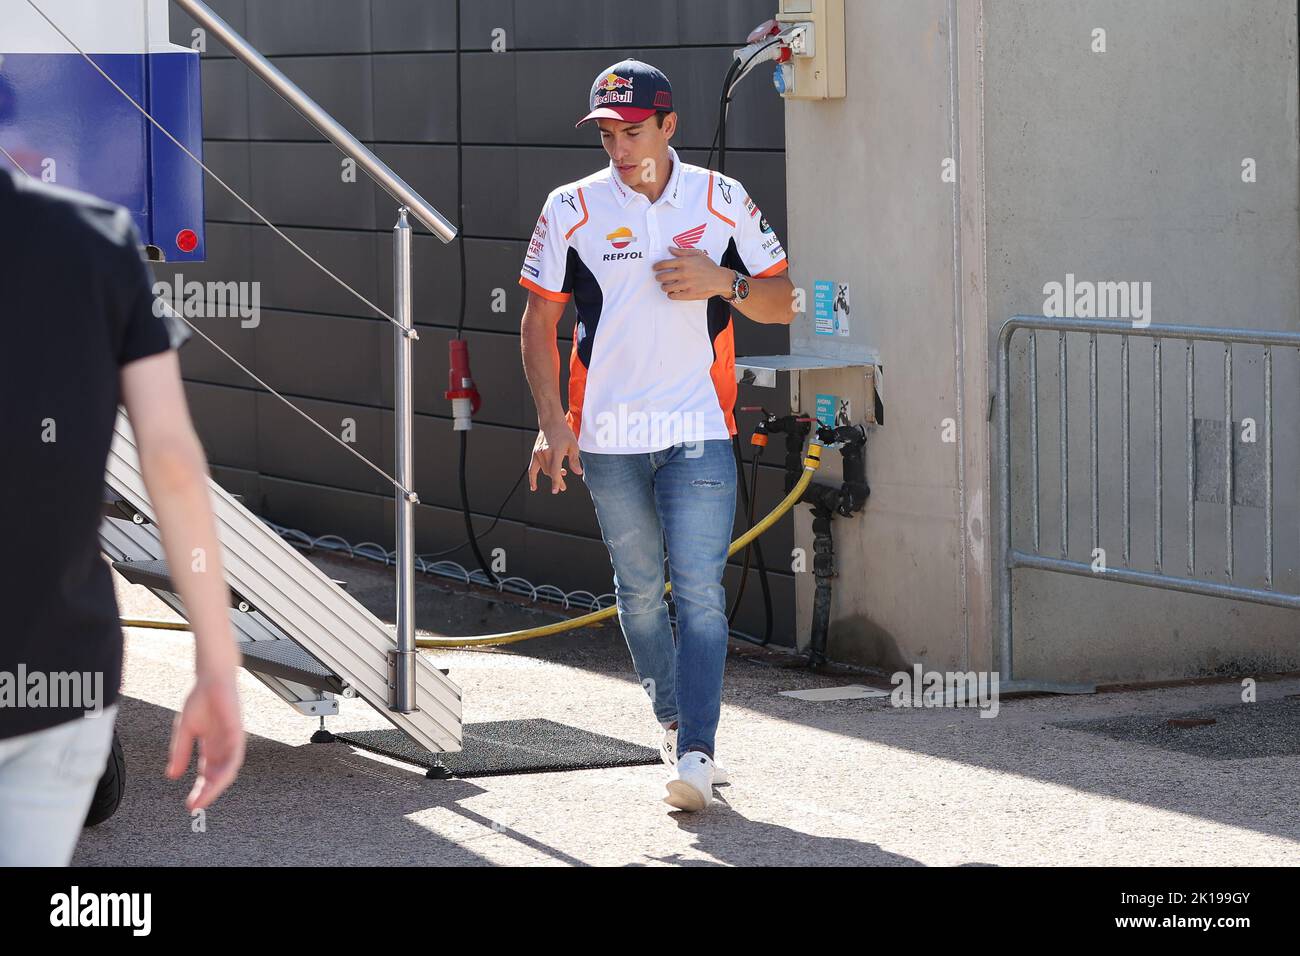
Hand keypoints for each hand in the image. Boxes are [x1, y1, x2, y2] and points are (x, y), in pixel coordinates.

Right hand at [166, 673, 243, 811]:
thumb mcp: (185, 730)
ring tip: (204, 797)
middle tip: (195, 806)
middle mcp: (223, 746)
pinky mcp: (237, 731)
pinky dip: (227, 768)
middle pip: (218, 776)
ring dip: (216, 785)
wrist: (211, 678)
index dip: (200, 790)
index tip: (190, 804)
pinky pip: (236, 754)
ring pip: (228, 769)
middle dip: (207, 792)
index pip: (207, 774)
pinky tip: (218, 778)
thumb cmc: (200, 700)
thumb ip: (180, 752)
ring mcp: (232, 740)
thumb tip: (172, 775)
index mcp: (211, 747)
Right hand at [529, 418, 582, 493]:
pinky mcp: (535, 453)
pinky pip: (532, 469)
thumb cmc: (564, 433)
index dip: (556, 481)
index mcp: (556, 451)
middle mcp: (545, 453)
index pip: (554, 470)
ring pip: (544, 471)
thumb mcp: (573, 446)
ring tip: (561, 475)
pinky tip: (534, 487)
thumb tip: (578, 473)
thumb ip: (574, 460)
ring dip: (551, 475)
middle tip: (564, 487)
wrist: (551, 422)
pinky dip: (532, 479)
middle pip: (550, 472)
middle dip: (557, 480)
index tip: (557, 490)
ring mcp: (538, 453)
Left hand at [652, 247, 731, 300]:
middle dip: (659, 277)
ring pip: (666, 287)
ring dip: (664, 286)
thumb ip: (682, 252)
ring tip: (666, 286)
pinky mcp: (688, 294)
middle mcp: (683, 273)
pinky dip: (670, 295)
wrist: (720, 279)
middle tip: (659, 278)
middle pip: (662, 277)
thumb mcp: (697, 254)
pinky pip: (673, 296)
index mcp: (684, 262)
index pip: (663, 264)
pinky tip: (672, 292)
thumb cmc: (709, 266)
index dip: (656, 267)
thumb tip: (669, 249)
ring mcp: (685, 284)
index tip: (655, 268)